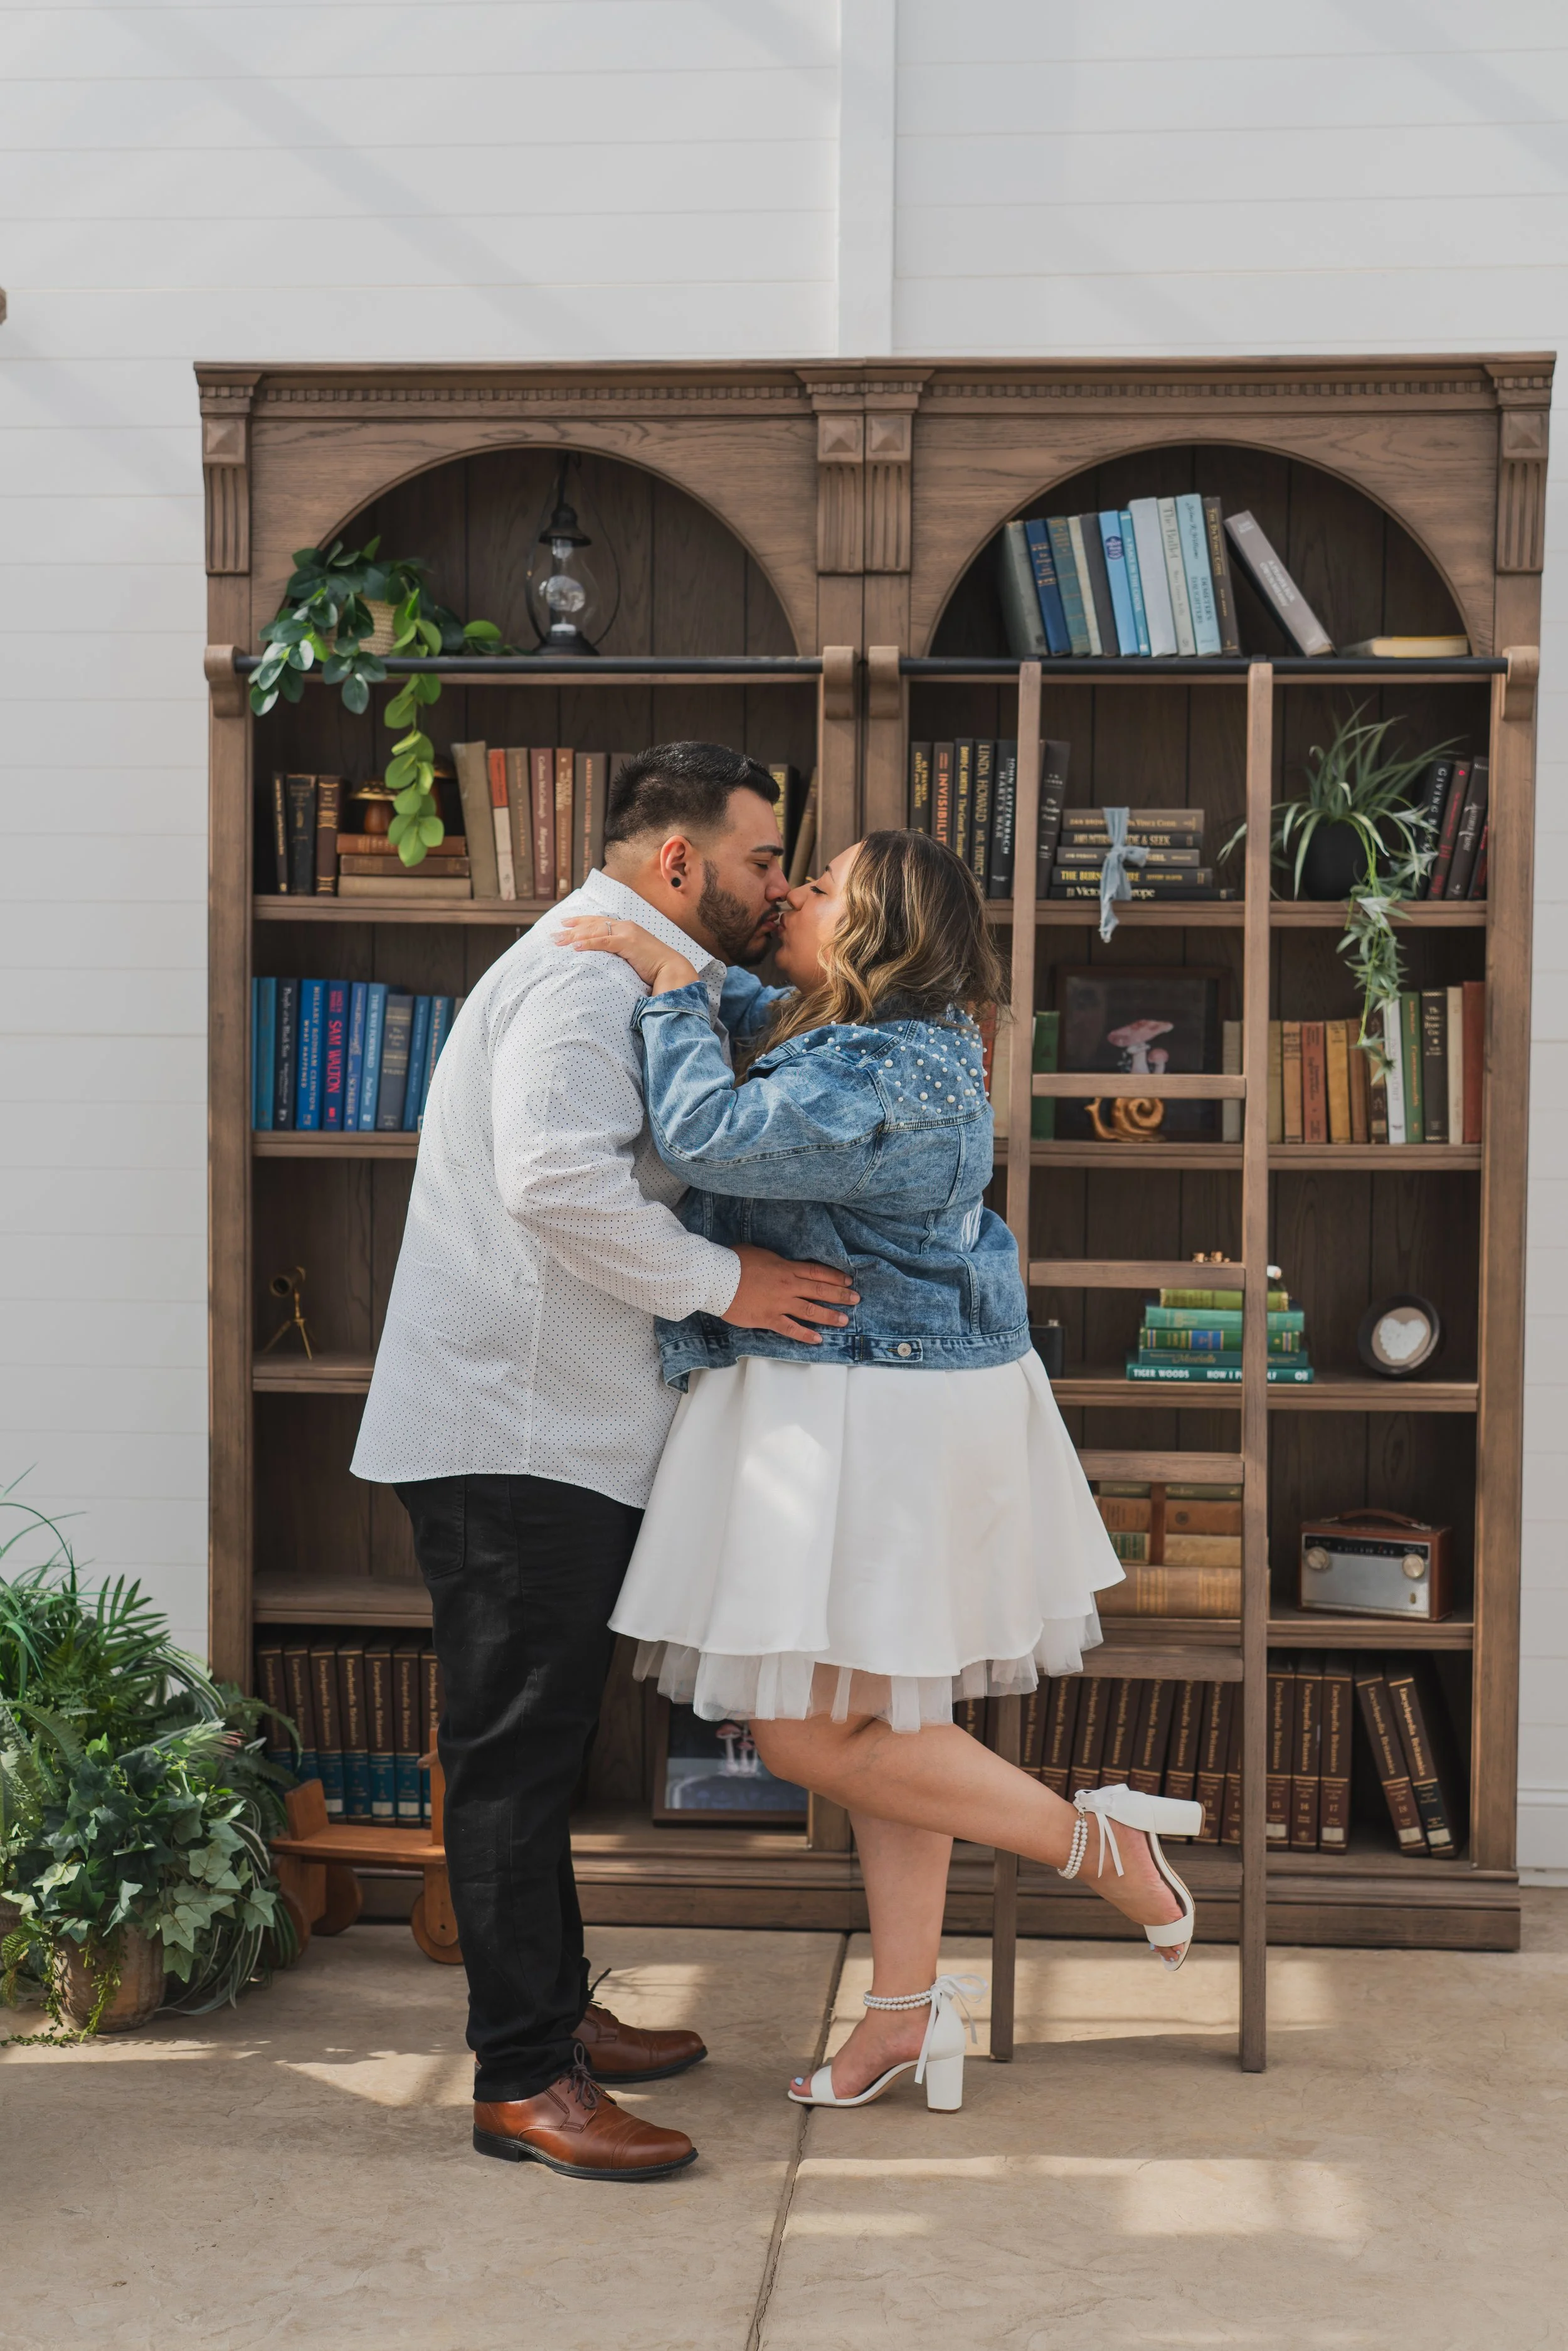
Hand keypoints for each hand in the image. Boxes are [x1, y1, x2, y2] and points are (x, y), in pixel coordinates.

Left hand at [559, 914, 697, 995]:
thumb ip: (620, 955)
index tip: (565, 924)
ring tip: (558, 941)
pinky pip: (603, 941)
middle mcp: (625, 926)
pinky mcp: (628, 942)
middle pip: (593, 924)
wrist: (672, 970)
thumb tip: (606, 962)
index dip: (581, 922)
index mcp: (627, 928)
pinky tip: (574, 947)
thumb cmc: (655, 969)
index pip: (599, 922)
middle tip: (553, 934)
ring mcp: (627, 932)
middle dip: (571, 928)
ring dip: (574, 936)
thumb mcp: (633, 958)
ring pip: (595, 931)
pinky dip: (587, 943)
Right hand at [721, 1243, 859, 1344]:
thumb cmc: (734, 1261)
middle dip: (840, 1296)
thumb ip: (775, 1260)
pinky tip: (818, 1340)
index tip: (848, 1281)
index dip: (835, 1276)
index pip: (817, 1272)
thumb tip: (780, 1262)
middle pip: (820, 1291)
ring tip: (844, 1321)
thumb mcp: (759, 1252)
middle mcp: (788, 1285)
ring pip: (811, 1311)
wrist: (717, 1278)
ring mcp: (779, 1303)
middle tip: (856, 1300)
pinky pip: (791, 1328)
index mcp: (786, 1267)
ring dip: (830, 1316)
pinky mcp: (768, 1318)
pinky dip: (805, 1335)